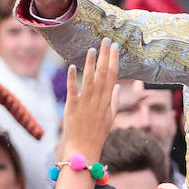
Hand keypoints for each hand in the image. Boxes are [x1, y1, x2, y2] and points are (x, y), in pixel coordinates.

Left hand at [61, 40, 120, 162]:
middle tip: (107, 40)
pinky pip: (73, 90)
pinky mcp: (73, 107)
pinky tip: (71, 66)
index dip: (114, 60)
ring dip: (90, 63)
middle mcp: (98, 99)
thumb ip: (114, 101)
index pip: (113, 76)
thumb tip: (117, 86)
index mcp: (107, 100)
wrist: (85, 148)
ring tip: (92, 49)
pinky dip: (72, 78)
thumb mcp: (110, 117)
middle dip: (105, 56)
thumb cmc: (97, 133)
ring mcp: (85, 102)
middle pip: (103, 74)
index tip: (115, 47)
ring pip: (89, 79)